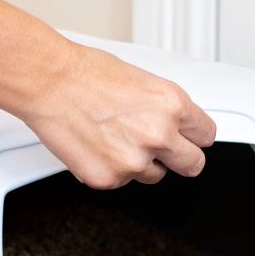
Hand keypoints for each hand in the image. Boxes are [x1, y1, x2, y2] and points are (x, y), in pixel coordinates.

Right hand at [19, 42, 216, 188]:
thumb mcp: (144, 82)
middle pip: (193, 165)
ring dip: (141, 163)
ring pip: (154, 175)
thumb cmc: (87, 74)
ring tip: (116, 137)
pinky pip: (122, 181)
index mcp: (173, 106)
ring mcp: (134, 161)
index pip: (205, 136)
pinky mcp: (109, 179)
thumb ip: (166, 110)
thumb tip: (177, 127)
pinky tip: (98, 145)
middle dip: (182, 159)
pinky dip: (111, 168)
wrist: (49, 83)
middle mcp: (159, 135)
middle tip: (165, 150)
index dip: (194, 137)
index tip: (189, 139)